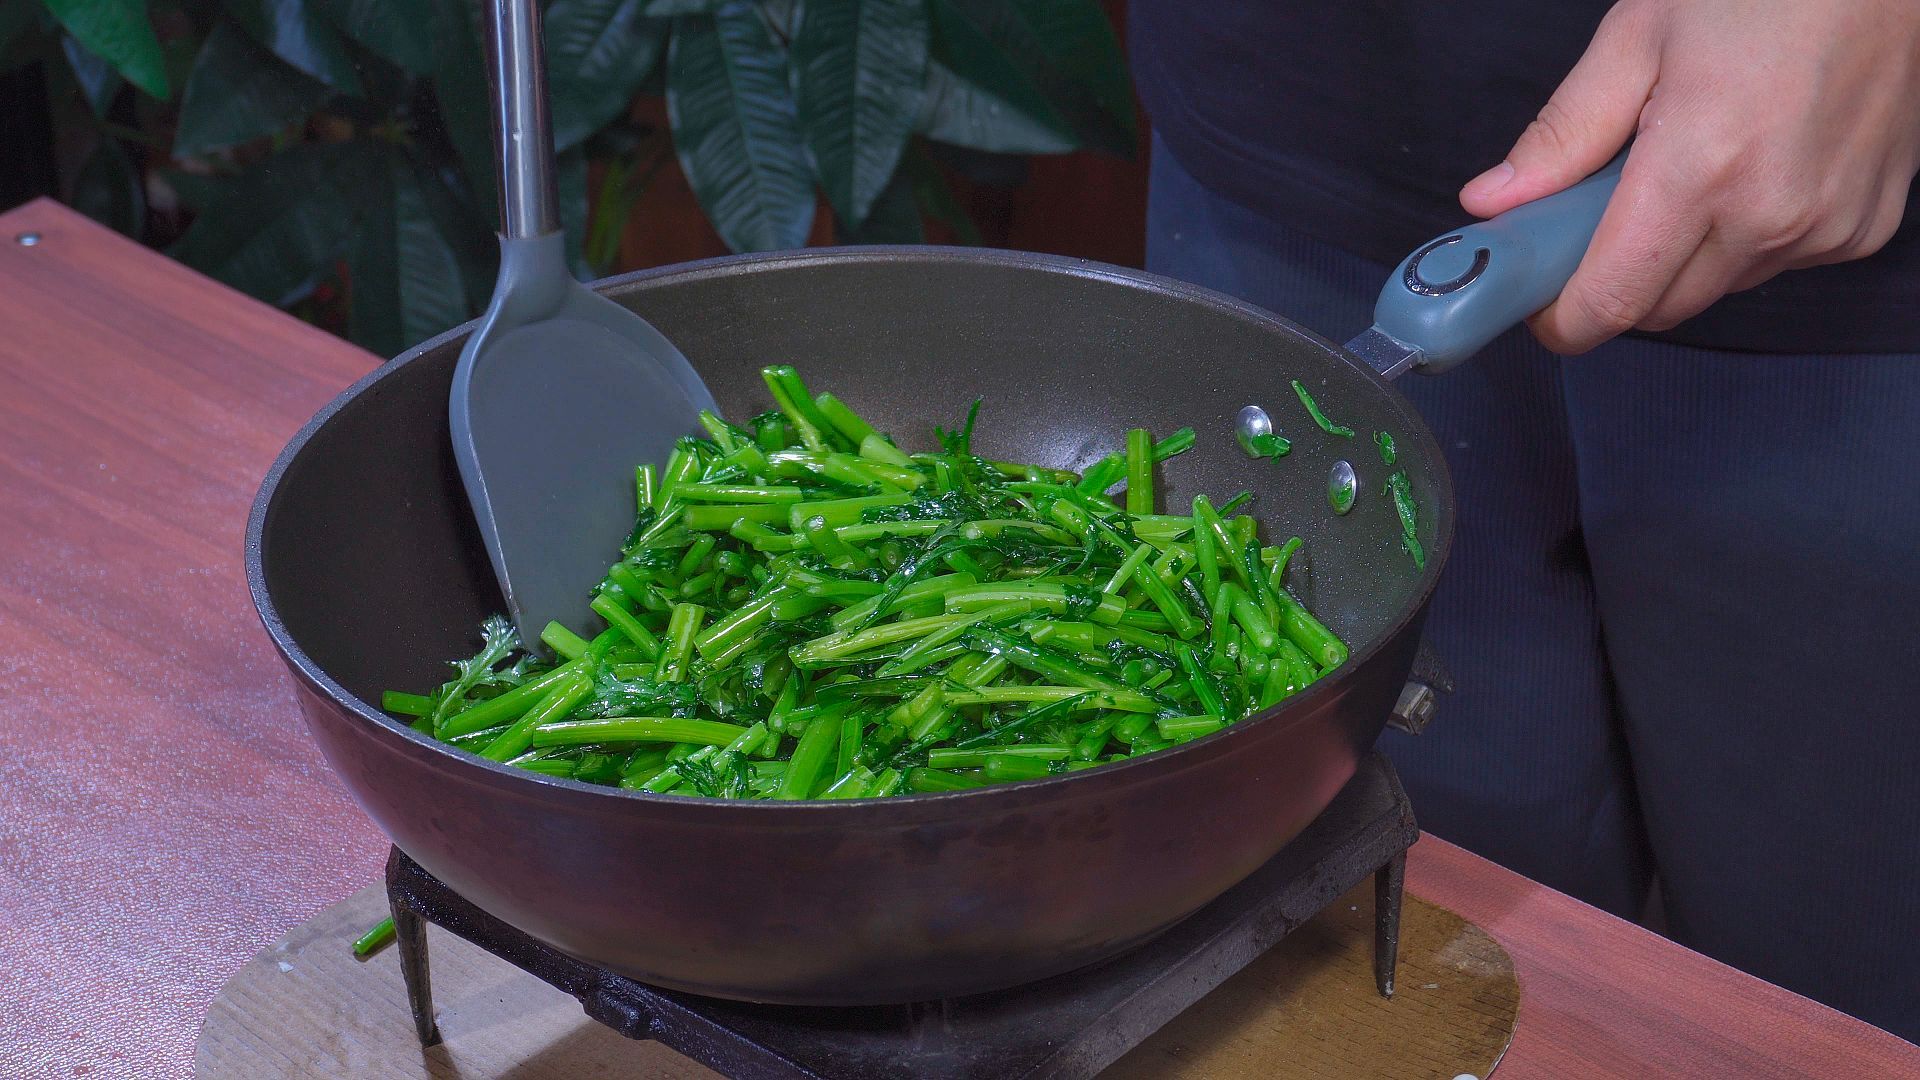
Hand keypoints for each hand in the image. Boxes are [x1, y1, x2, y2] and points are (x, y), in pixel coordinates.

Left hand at [1460, 0, 1919, 353]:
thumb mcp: (1639, 37)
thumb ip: (1562, 134)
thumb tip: (1493, 201)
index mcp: (1703, 167)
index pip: (1612, 301)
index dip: (1560, 319)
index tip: (1533, 305)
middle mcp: (1771, 214)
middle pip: (1658, 308)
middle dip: (1613, 280)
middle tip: (1595, 218)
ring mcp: (1827, 227)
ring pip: (1715, 289)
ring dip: (1681, 256)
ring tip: (1685, 170)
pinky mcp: (1865, 228)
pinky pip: (1775, 264)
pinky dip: (1743, 237)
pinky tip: (1750, 167)